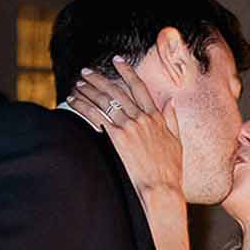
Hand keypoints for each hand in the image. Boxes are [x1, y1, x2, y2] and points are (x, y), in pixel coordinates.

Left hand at [66, 59, 182, 201]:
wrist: (162, 187)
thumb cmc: (170, 170)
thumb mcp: (177, 142)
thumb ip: (172, 120)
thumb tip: (171, 102)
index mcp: (156, 117)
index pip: (140, 88)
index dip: (128, 72)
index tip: (117, 61)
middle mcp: (141, 118)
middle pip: (117, 91)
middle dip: (99, 79)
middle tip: (86, 71)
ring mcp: (129, 127)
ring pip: (105, 101)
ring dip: (88, 90)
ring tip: (77, 84)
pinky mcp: (117, 138)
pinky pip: (96, 116)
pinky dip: (82, 106)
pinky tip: (73, 100)